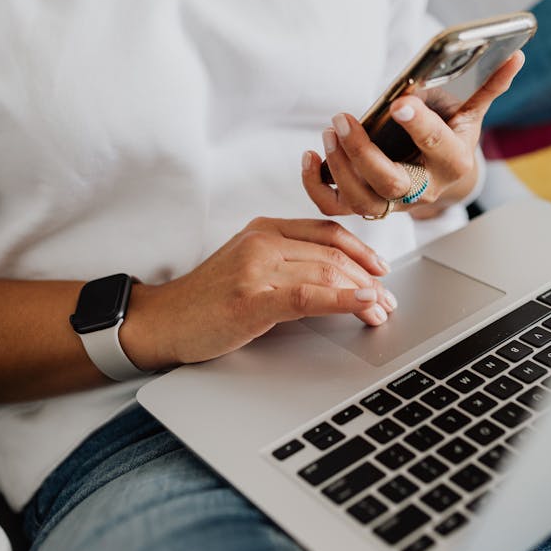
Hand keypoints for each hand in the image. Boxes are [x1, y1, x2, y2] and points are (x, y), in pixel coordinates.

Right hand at [120, 218, 395, 370]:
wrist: (162, 321)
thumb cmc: (206, 300)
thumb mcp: (248, 265)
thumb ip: (286, 261)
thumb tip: (338, 276)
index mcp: (264, 229)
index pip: (327, 232)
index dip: (362, 251)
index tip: (381, 270)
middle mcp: (263, 241)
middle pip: (332, 254)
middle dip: (369, 278)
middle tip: (388, 301)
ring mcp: (256, 268)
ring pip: (326, 272)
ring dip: (363, 294)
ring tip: (380, 312)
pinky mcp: (252, 299)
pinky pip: (309, 295)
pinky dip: (343, 299)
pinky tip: (363, 304)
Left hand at [302, 51, 523, 219]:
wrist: (440, 178)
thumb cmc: (451, 138)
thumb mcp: (471, 113)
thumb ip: (488, 86)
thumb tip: (513, 55)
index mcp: (452, 162)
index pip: (438, 148)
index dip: (420, 126)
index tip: (401, 102)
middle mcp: (423, 190)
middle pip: (392, 183)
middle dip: (364, 153)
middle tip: (342, 119)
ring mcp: (393, 203)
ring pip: (362, 199)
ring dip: (340, 166)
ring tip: (330, 131)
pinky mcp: (366, 205)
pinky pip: (335, 206)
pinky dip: (316, 186)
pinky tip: (312, 157)